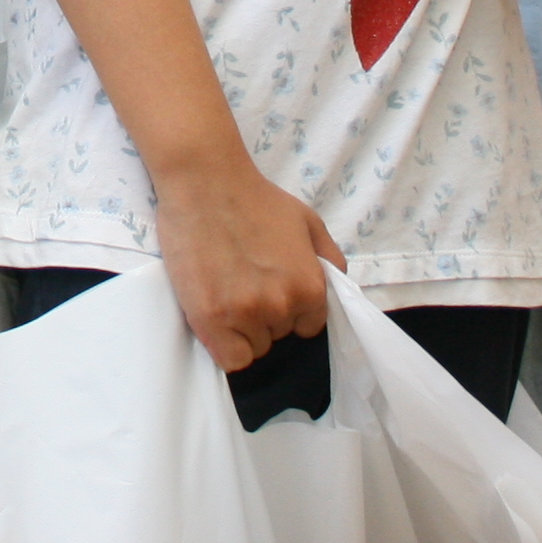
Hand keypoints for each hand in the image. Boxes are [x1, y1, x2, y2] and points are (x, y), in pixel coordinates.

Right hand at [153, 150, 343, 371]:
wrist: (206, 183)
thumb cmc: (256, 198)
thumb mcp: (309, 222)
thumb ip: (330, 260)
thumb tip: (335, 290)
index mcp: (311, 288)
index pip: (308, 327)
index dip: (289, 311)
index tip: (270, 292)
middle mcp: (282, 307)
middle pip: (278, 336)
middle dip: (265, 317)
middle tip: (244, 284)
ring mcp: (245, 315)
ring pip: (253, 348)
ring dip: (242, 329)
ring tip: (226, 294)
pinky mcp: (210, 319)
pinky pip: (230, 359)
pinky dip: (225, 346)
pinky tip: (217, 319)